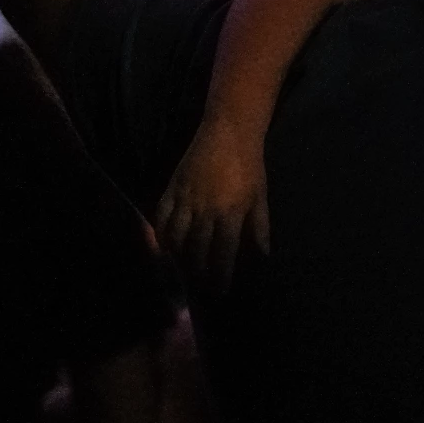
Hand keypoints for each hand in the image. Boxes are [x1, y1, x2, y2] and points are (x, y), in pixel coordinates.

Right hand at [154, 124, 269, 292]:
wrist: (228, 132)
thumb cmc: (249, 166)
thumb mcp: (260, 197)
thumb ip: (260, 227)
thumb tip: (263, 255)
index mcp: (230, 213)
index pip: (223, 253)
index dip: (220, 275)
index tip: (220, 290)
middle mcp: (205, 210)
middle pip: (197, 250)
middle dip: (198, 272)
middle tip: (200, 285)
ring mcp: (186, 198)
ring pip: (176, 237)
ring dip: (177, 257)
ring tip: (182, 269)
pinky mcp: (173, 187)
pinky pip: (161, 216)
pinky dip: (160, 234)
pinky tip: (163, 246)